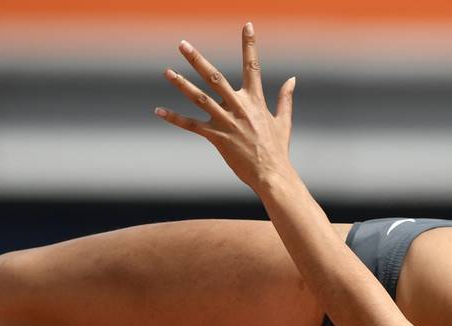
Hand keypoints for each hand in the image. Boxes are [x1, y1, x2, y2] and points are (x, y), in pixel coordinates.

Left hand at [155, 23, 295, 189]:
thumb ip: (285, 98)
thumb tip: (292, 80)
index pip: (253, 66)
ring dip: (182, 84)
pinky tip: (159, 111)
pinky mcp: (217, 138)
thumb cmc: (278, 150)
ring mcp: (227, 122)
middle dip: (197, 60)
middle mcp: (239, 107)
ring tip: (166, 71)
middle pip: (215, 77)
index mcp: (256, 101)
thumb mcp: (283, 121)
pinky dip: (175, 118)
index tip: (247, 25)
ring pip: (200, 98)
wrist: (272, 174)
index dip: (250, 45)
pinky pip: (192, 125)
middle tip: (182, 44)